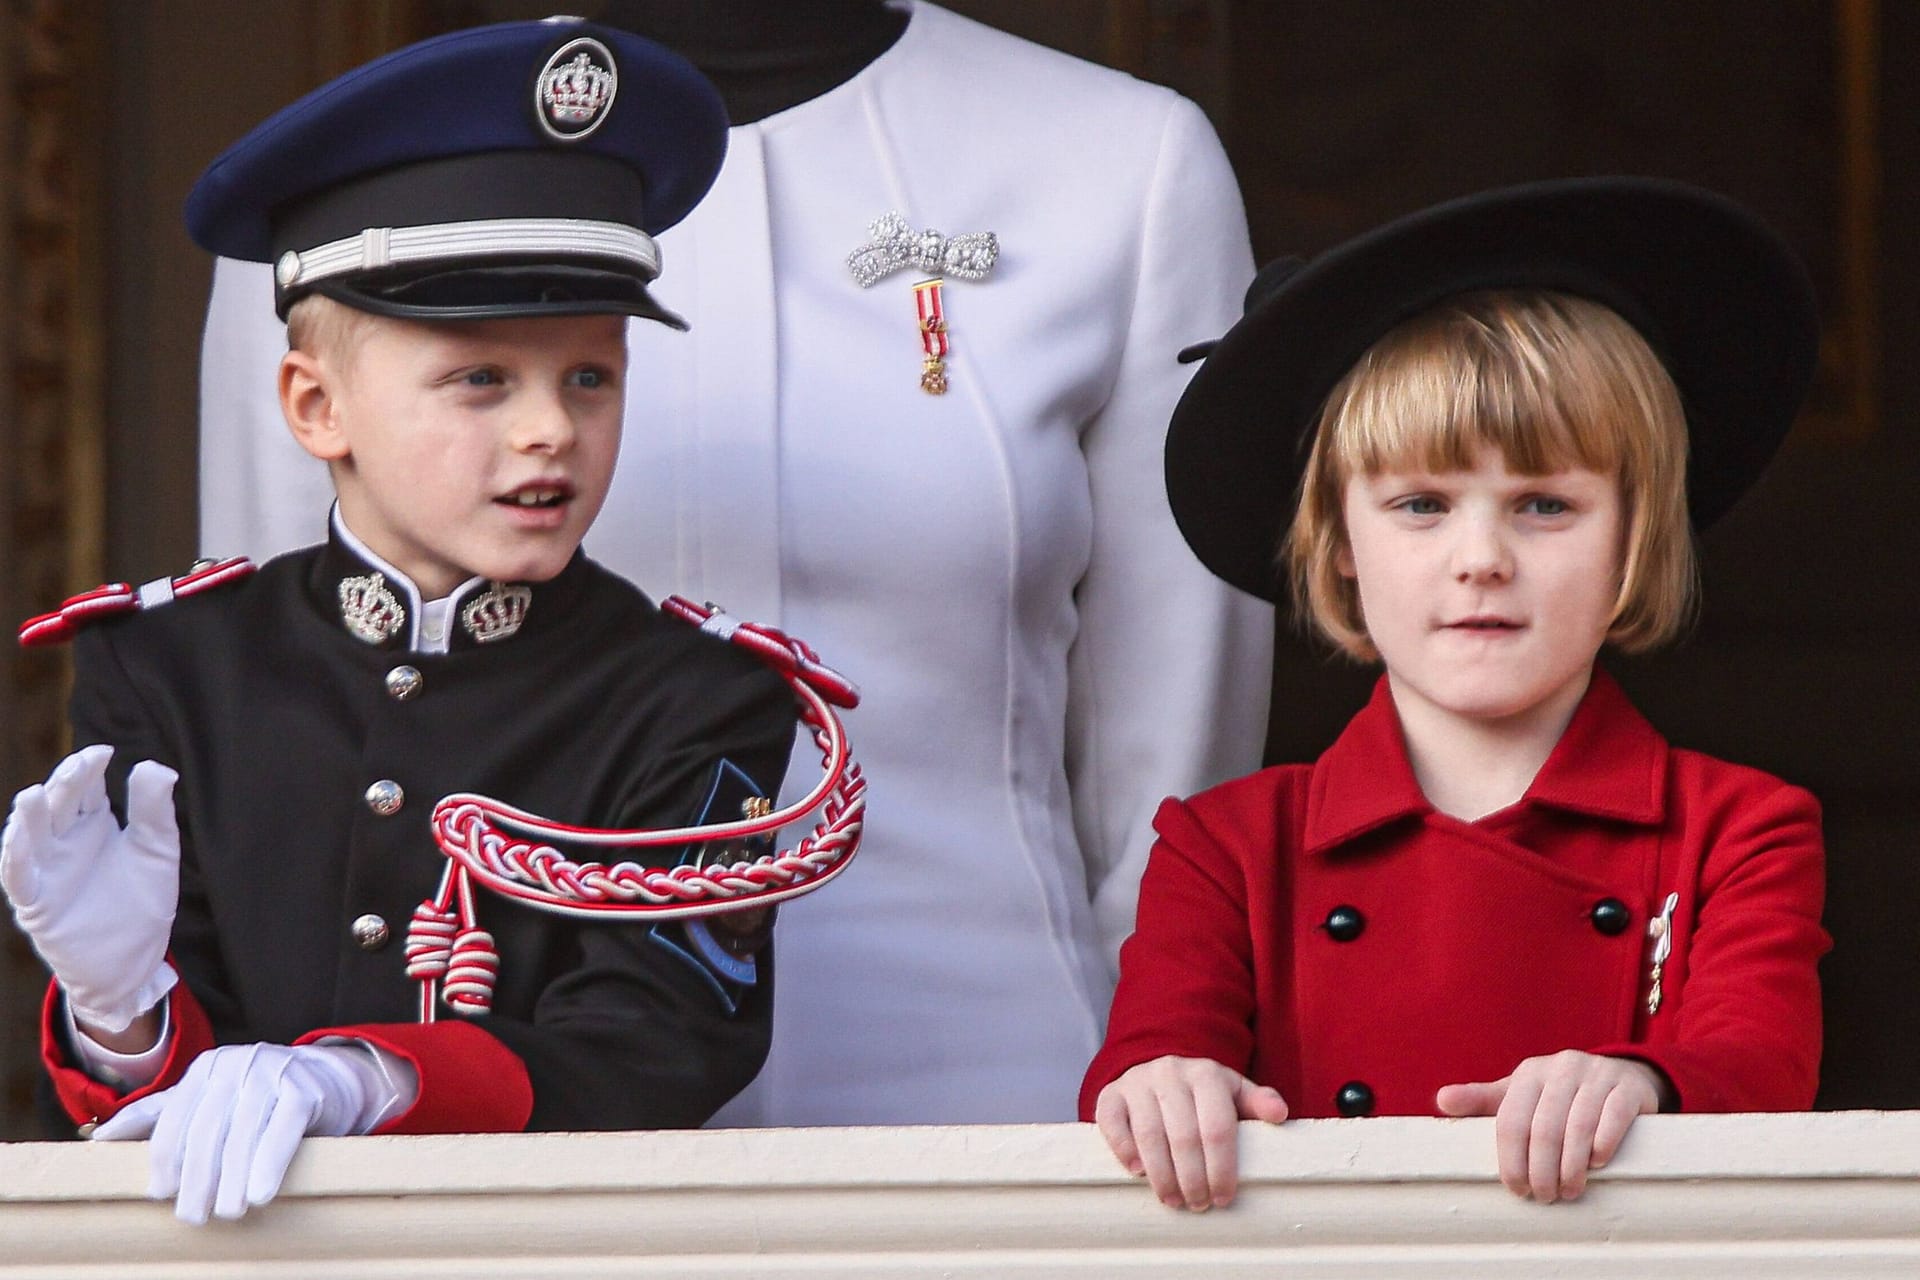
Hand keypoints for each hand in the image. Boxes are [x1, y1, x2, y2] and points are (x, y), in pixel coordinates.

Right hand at [1, 745, 180, 1031]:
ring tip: (35, 794)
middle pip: (58, 804)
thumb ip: (154, 812)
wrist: (135, 961)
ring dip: (30, 816)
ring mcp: (47, 870)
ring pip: (31, 835)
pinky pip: (19, 877)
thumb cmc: (143, 902)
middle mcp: (64, 841)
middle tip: (80, 766)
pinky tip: (19, 837)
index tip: (104, 751)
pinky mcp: (36, 902)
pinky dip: (16, 856)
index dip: (90, 767)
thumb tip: (157, 767)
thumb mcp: (157, 852)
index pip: (86, 787)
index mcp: (93, 822)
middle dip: (65, 783)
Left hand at [90, 1041, 409, 1223]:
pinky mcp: (305, 1089)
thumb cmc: (256, 1097)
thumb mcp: (206, 1098)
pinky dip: (269, 1165)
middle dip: (197, 1178)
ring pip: (243, 1134)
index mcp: (205, 1068)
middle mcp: (235, 1064)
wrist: (325, 1078)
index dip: (165, 1159)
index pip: (175, 1118)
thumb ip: (158, 1116)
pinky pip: (283, 1131)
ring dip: (232, 1179)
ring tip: (227, 1212)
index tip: (162, 1195)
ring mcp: (272, 1073)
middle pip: (207, 1130)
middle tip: (193, 1216)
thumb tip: (101, 1140)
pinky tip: (260, 1194)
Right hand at [1093, 1055, 1288, 1210]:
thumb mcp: (1232, 1092)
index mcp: (1206, 1074)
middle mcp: (1170, 1073)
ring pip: (1149, 1134)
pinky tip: (1139, 1173)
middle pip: (1183, 1136)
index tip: (1223, 1197)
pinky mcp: (1110, 1094)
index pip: (1217, 1127)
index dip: (1221, 1168)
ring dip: (1162, 1175)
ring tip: (1174, 1200)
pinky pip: (1113, 1124)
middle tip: (1200, 1204)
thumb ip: (1257, 1101)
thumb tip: (1280, 1114)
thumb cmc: (1202, 1093)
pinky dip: (1125, 1151)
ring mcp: (1137, 1082)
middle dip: (1193, 1178)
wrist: (1157, 1067)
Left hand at [1435, 1050, 1668, 1202]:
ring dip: (1571, 1167)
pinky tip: (1596, 1164)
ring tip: (1569, 1191)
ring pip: (1578, 1127)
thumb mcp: (1522, 1094)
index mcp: (1529, 1074)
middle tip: (1544, 1197)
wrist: (1620, 1077)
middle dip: (1542, 1170)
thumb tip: (1442, 1101)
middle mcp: (1561, 1068)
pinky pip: (1614, 1118)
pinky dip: (1603, 1145)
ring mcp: (1597, 1076)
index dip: (1510, 1160)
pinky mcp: (1628, 1088)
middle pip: (1544, 1129)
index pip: (1511, 1121)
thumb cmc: (1560, 1095)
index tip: (1517, 1189)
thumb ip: (1483, 1101)